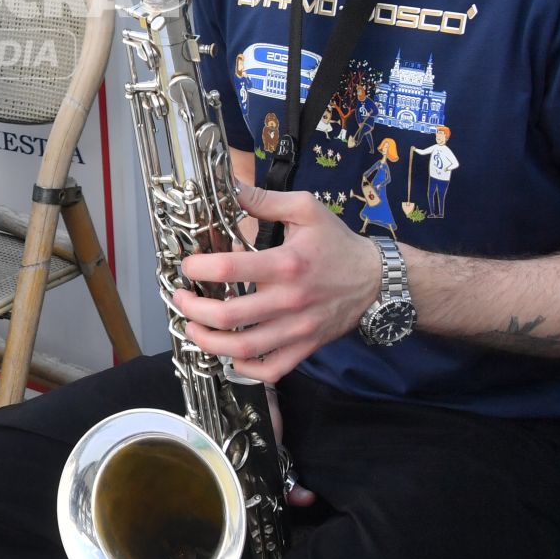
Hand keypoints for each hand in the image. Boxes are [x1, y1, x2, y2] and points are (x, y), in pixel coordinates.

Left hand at [171, 180, 383, 385]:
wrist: (378, 281)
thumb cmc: (338, 244)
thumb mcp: (306, 210)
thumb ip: (264, 200)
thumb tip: (228, 189)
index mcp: (286, 264)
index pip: (229, 270)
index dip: (198, 268)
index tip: (187, 265)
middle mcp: (289, 301)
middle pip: (228, 317)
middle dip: (194, 309)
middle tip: (181, 298)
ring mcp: (297, 329)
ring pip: (243, 350)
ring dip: (208, 342)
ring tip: (193, 327)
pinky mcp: (305, 347)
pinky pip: (271, 370)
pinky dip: (244, 369)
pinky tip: (229, 355)